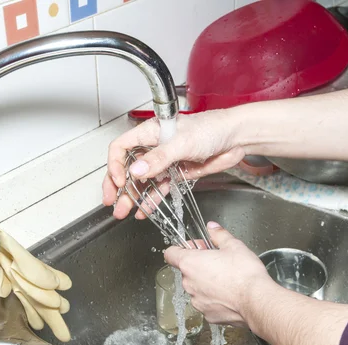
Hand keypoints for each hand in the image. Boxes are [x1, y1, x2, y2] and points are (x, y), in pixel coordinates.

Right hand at [102, 109, 246, 218]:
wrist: (235, 138)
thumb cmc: (212, 129)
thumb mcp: (182, 142)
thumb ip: (159, 157)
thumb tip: (137, 170)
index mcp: (150, 133)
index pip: (122, 148)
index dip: (117, 165)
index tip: (121, 181)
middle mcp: (154, 147)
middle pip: (127, 167)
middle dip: (118, 186)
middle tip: (112, 202)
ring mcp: (165, 162)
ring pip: (142, 181)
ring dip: (133, 197)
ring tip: (124, 212)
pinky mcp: (176, 174)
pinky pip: (159, 189)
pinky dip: (151, 200)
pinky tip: (144, 210)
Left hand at [163, 221, 275, 328]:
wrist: (257, 300)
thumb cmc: (244, 274)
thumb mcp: (233, 245)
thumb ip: (219, 235)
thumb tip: (213, 228)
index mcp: (190, 263)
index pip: (171, 253)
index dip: (181, 248)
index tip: (193, 248)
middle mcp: (189, 284)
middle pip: (187, 271)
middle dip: (199, 265)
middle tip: (217, 261)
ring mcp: (197, 301)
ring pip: (197, 288)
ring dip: (206, 283)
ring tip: (226, 279)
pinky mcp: (208, 315)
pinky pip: (207, 303)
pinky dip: (215, 299)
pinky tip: (229, 294)